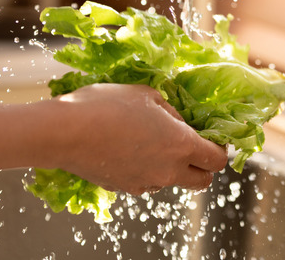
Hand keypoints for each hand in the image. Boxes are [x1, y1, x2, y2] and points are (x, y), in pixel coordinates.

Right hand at [41, 84, 228, 195]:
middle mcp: (168, 171)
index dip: (220, 148)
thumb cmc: (106, 106)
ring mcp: (146, 183)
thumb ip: (172, 111)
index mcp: (181, 145)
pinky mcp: (125, 189)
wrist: (65, 132)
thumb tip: (179, 122)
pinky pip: (146, 181)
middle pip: (202, 181)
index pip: (217, 160)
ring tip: (150, 140)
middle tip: (191, 146)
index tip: (212, 137)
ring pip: (171, 181)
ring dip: (171, 166)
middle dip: (203, 166)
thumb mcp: (147, 95)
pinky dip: (146, 169)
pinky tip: (128, 148)